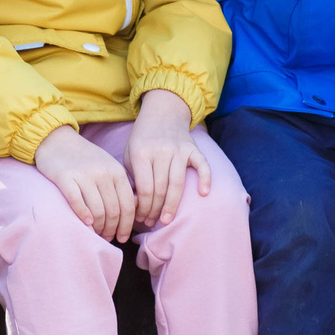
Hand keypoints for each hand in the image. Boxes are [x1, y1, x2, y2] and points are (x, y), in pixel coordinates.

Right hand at [35, 125, 137, 242]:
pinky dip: (83, 216)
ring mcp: (84, 175)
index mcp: (117, 172)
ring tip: (96, 234)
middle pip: (113, 211)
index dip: (127, 225)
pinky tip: (85, 223)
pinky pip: (77, 202)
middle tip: (107, 238)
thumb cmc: (84, 158)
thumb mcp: (107, 166)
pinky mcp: (65, 177)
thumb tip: (132, 212)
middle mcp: (103, 173)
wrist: (57, 140)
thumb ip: (119, 186)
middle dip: (112, 229)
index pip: (128, 205)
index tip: (122, 237)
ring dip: (98, 227)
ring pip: (97, 210)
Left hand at [123, 90, 209, 227]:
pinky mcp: (193, 148)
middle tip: (152, 223)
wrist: (162, 112)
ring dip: (173, 205)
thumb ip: (132, 176)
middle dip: (156, 210)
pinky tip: (203, 193)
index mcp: (141, 153)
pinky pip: (202, 165)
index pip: (144, 188)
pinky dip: (204, 179)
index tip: (141, 219)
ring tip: (167, 220)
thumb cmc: (143, 138)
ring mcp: (179, 150)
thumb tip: (134, 205)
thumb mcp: (130, 153)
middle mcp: (161, 151)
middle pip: (161, 189)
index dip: (143, 207)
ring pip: (178, 183)